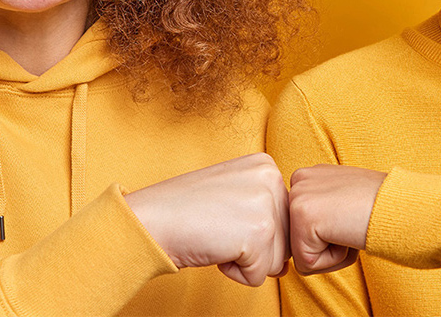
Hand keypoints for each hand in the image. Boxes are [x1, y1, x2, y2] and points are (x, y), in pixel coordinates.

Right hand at [124, 153, 288, 285]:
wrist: (151, 219)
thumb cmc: (186, 209)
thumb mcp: (233, 192)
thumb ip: (264, 210)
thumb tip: (288, 258)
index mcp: (266, 165)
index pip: (283, 218)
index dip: (251, 228)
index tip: (223, 214)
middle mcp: (272, 178)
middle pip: (285, 239)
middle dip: (253, 246)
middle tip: (219, 226)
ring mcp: (267, 204)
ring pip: (276, 260)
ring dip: (245, 260)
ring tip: (217, 234)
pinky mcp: (259, 234)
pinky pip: (259, 276)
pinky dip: (235, 273)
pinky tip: (215, 247)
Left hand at [287, 164, 386, 274]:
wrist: (401, 205)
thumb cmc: (382, 207)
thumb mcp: (345, 199)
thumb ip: (325, 210)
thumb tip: (316, 232)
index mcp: (308, 176)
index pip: (303, 228)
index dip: (330, 235)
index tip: (350, 216)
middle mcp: (298, 181)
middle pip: (300, 241)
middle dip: (329, 246)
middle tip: (352, 222)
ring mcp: (297, 197)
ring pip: (302, 256)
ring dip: (332, 253)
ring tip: (351, 226)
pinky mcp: (302, 216)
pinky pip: (307, 264)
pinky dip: (333, 259)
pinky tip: (348, 231)